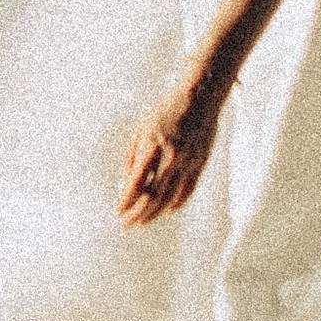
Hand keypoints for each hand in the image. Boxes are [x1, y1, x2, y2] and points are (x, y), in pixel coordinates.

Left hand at [119, 70, 227, 225]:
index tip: (119, 211)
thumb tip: (125, 184)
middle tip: (127, 224)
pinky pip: (188, 190)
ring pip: (170, 197)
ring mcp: (189, 160)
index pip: (137, 181)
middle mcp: (172, 155)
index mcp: (152, 144)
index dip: (127, 200)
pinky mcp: (201, 162)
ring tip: (142, 221)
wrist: (201, 96)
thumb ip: (132, 156)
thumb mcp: (142, 128)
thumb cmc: (166, 110)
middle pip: (153, 194)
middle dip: (138, 212)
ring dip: (154, 213)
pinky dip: (176, 203)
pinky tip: (166, 210)